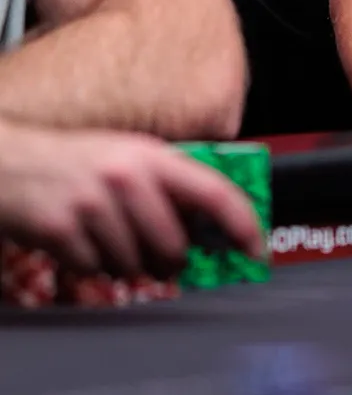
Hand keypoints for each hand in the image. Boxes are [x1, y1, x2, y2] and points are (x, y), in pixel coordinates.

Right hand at [0, 120, 265, 276]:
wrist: (8, 162)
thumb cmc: (78, 161)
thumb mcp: (130, 156)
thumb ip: (170, 183)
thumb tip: (213, 225)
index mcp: (151, 155)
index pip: (214, 192)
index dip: (242, 224)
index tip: (254, 248)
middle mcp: (125, 176)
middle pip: (173, 244)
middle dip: (172, 260)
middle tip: (165, 258)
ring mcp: (91, 204)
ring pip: (134, 263)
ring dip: (129, 263)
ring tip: (112, 238)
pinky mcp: (61, 230)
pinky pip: (96, 269)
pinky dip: (94, 264)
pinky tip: (83, 241)